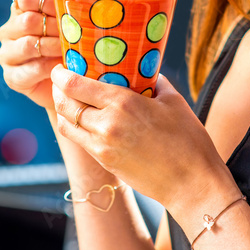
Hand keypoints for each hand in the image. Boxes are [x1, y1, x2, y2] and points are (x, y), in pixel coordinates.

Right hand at [0, 0, 93, 110]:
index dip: (46, 2)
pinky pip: (27, 70)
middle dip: (54, 27)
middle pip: (27, 20)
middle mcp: (9, 30)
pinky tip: (59, 68)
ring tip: (68, 51)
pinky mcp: (12, 77)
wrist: (68, 84)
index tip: (65, 10)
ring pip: (26, 45)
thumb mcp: (75, 18)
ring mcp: (7, 54)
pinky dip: (45, 69)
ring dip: (52, 47)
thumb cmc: (71, 45)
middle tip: (73, 34)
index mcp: (22, 10)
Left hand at [49, 64, 239, 215]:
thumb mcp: (173, 100)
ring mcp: (102, 146)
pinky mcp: (105, 162)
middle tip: (61, 81)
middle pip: (65, 104)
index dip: (61, 74)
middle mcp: (107, 125)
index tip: (60, 68)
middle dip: (58, 90)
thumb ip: (154, 82)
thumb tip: (145, 71)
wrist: (191, 182)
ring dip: (62, 110)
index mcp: (123, 103)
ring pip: (66, 124)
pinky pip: (79, 140)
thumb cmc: (188, 140)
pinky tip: (82, 120)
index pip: (75, 85)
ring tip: (68, 100)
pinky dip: (74, 127)